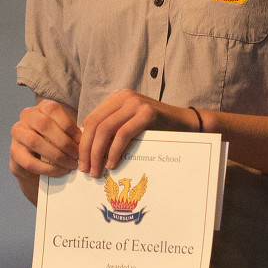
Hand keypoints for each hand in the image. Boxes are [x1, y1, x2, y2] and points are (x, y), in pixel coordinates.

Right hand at [9, 99, 79, 185]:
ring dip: (56, 156)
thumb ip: (72, 133)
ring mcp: (18, 133)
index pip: (53, 111)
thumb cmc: (54, 141)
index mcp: (42, 107)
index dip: (69, 127)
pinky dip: (47, 168)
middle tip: (77, 156)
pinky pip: (30, 161)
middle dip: (64, 142)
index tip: (82, 142)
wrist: (34, 158)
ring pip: (35, 142)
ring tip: (70, 165)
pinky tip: (60, 171)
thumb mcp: (63, 132)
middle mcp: (27, 116)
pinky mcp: (14, 152)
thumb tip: (86, 141)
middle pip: (44, 125)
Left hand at [79, 90, 195, 176]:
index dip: (83, 142)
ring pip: (105, 130)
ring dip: (98, 153)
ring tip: (97, 171)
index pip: (91, 120)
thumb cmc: (156, 129)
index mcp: (116, 99)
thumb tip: (87, 153)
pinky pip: (123, 134)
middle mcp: (123, 97)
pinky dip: (114, 151)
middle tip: (86, 170)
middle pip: (94, 125)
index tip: (82, 162)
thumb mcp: (129, 125)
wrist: (186, 124)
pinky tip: (112, 164)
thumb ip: (112, 131)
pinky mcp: (147, 113)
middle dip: (87, 150)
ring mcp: (135, 103)